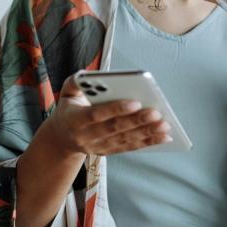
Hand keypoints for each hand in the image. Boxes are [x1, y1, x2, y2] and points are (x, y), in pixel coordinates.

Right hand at [42, 74, 171, 155]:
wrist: (61, 139)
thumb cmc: (68, 111)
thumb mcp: (65, 94)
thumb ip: (74, 83)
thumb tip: (86, 74)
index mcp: (75, 120)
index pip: (96, 114)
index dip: (116, 109)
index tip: (135, 102)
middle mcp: (86, 136)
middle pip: (115, 129)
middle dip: (137, 121)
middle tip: (156, 112)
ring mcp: (98, 147)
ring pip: (125, 140)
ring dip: (147, 133)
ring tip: (164, 125)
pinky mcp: (108, 151)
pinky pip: (129, 148)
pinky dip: (148, 143)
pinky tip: (163, 137)